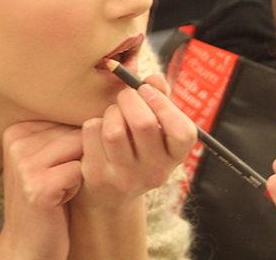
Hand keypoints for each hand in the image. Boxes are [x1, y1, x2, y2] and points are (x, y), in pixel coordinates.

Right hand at [0, 122, 83, 259]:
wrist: (26, 245)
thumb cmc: (46, 197)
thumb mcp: (46, 158)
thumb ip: (62, 131)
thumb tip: (102, 107)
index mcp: (16, 130)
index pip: (67, 117)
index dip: (74, 144)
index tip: (56, 167)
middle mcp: (16, 143)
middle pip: (75, 131)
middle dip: (78, 157)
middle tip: (58, 181)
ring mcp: (24, 164)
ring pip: (80, 148)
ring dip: (79, 171)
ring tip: (59, 188)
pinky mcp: (38, 186)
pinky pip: (80, 170)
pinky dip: (78, 186)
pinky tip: (60, 199)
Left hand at [74, 74, 196, 207]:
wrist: (109, 194)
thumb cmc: (136, 145)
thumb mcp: (156, 127)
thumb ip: (160, 97)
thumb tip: (153, 80)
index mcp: (175, 157)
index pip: (183, 132)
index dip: (164, 104)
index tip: (146, 90)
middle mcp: (155, 172)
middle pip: (144, 123)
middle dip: (129, 98)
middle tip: (124, 96)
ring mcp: (126, 178)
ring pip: (114, 129)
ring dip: (110, 112)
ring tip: (112, 115)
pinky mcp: (98, 177)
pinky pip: (92, 132)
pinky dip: (93, 123)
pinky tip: (98, 132)